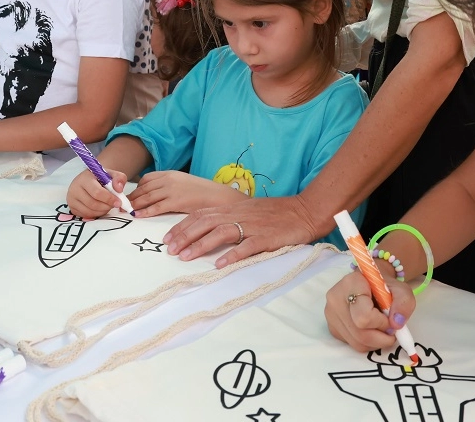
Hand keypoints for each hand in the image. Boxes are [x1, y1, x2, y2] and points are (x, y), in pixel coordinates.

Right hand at [68, 168, 129, 218]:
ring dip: (102, 211)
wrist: (90, 180)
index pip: (97, 192)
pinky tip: (100, 208)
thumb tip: (119, 189)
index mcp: (85, 178)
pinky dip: (96, 214)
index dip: (109, 199)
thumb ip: (119, 178)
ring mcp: (71, 199)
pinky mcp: (72, 208)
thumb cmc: (101, 178)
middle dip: (106, 206)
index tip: (118, 202)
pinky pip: (86, 216)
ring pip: (89, 212)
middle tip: (113, 205)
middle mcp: (75, 188)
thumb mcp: (112, 174)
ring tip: (107, 205)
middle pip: (93, 204)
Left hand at [131, 171, 243, 216]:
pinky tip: (138, 215)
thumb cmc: (203, 192)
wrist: (218, 196)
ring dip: (135, 204)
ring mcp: (172, 190)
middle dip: (132, 197)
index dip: (136, 188)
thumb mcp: (184, 183)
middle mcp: (169, 179)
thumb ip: (170, 186)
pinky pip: (156, 206)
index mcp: (170, 174)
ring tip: (126, 211)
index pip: (147, 179)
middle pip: (144, 188)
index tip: (129, 196)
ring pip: (147, 197)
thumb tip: (157, 194)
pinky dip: (145, 211)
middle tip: (122, 205)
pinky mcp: (176, 201)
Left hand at [163, 194, 319, 266]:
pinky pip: (247, 246)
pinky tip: (220, 265)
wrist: (306, 210)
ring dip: (201, 245)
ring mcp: (253, 226)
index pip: (201, 214)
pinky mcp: (267, 238)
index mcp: (233, 208)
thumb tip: (208, 230)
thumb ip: (231, 218)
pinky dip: (232, 255)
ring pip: (221, 232)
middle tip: (170, 250)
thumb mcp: (250, 211)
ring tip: (186, 257)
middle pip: (205, 222)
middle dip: (185, 236)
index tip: (168, 238)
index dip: (182, 225)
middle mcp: (239, 215)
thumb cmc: (278, 213)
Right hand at [325, 269, 414, 352]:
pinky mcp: (332, 327)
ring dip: (376, 342)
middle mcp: (335, 299)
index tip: (389, 316)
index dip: (381, 322)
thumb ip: (404, 304)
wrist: (370, 284)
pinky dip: (367, 343)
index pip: (364, 316)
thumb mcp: (401, 290)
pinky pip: (352, 345)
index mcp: (351, 284)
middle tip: (390, 328)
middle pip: (360, 334)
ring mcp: (331, 314)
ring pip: (357, 342)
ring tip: (381, 328)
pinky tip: (371, 330)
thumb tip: (396, 324)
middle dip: (381, 337)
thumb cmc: (384, 286)